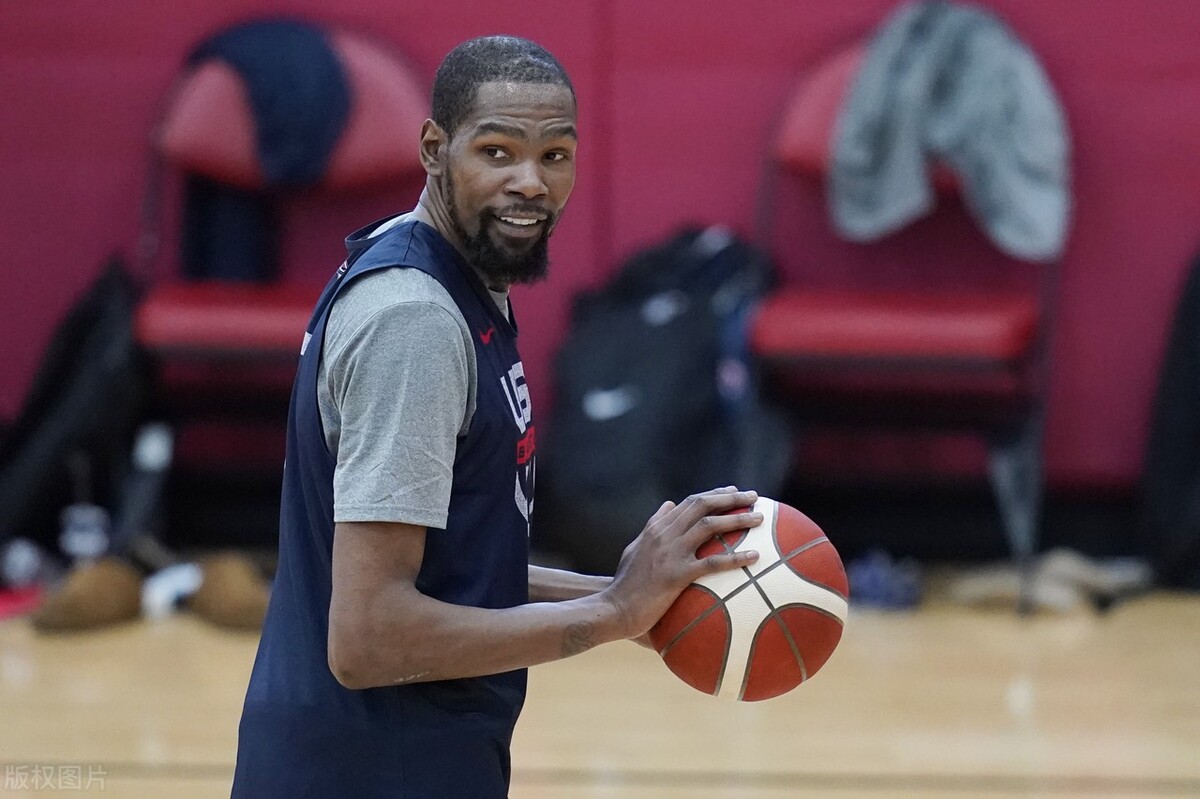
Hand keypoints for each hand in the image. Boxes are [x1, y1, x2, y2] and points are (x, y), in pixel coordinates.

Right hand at [600, 487, 760, 640]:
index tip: (733, 491)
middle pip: (702, 506)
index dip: (714, 494)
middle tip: (753, 497)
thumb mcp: (636, 547)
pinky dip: (735, 557)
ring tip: (759, 518)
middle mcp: (665, 534)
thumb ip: (653, 526)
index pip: (690, 502)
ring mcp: (671, 553)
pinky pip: (712, 563)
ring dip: (737, 519)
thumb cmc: (625, 583)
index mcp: (656, 527)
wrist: (613, 608)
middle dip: (731, 499)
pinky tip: (754, 557)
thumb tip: (668, 505)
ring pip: (709, 527)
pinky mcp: (676, 575)